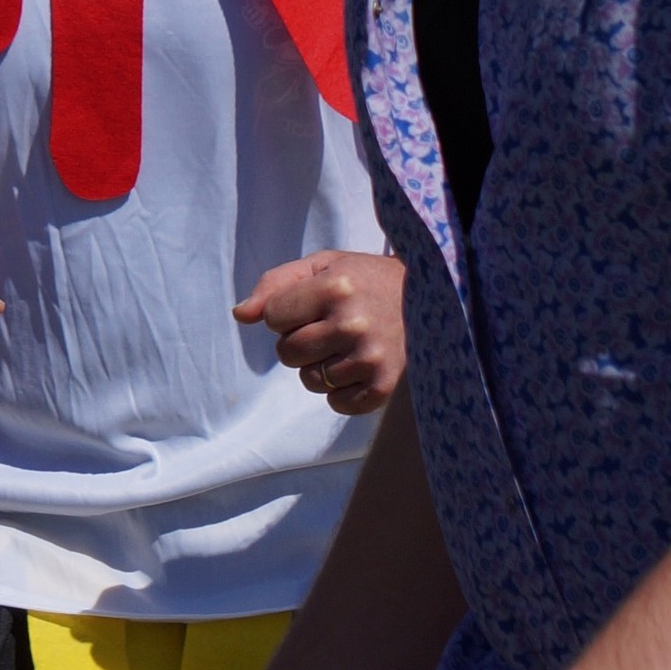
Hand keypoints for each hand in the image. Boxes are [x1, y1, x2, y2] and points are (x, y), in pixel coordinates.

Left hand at [235, 251, 408, 412]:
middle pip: (287, 352)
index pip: (273, 317)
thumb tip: (240, 314)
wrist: (430, 296)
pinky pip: (336, 403)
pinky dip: (340, 390)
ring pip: (309, 380)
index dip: (287, 311)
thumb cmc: (364, 279)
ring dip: (319, 366)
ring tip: (348, 343)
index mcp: (335, 287)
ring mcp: (370, 357)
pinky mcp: (383, 386)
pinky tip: (359, 365)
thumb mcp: (322, 266)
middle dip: (299, 340)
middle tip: (330, 325)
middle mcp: (352, 323)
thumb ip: (276, 285)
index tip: (314, 302)